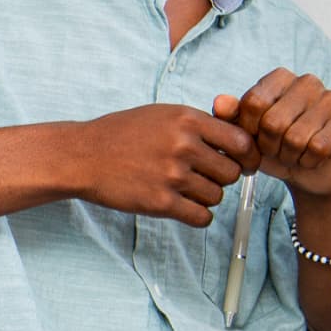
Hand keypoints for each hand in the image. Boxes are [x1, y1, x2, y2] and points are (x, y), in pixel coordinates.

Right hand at [69, 104, 253, 226]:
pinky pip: (201, 217)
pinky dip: (197, 215)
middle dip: (220, 177)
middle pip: (232, 173)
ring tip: (183, 189)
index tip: (243, 164)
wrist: (82, 156)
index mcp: (188, 120)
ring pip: (217, 196)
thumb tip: (236, 139)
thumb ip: (199, 124)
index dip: (247, 156)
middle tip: (201, 176)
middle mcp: (184, 146)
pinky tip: (182, 206)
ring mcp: (172, 176)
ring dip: (205, 197)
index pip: (242, 143)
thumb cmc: (121, 133)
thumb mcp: (162, 114)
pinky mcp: (160, 203)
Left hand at [215, 70, 330, 198]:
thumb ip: (230, 117)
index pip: (253, 102)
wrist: (307, 174)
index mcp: (279, 78)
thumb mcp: (246, 134)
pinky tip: (312, 158)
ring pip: (296, 137)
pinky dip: (309, 161)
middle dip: (270, 146)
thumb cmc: (274, 148)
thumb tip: (219, 103)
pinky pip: (318, 148)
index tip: (256, 136)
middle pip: (273, 121)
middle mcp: (308, 82)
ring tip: (294, 153)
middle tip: (277, 149)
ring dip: (290, 155)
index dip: (250, 130)